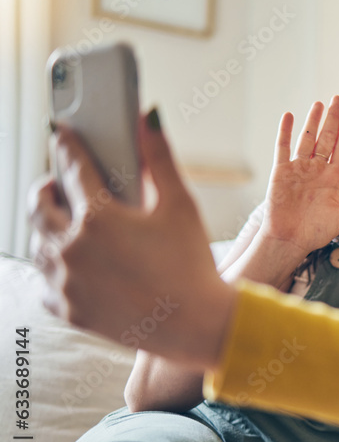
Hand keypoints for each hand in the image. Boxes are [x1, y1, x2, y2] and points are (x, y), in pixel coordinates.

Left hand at [28, 111, 232, 368]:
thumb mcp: (181, 206)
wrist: (196, 324)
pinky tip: (72, 265)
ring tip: (66, 224)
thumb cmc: (192, 264)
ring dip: (47, 228)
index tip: (61, 132)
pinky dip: (53, 270)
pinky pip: (45, 284)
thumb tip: (147, 118)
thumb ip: (159, 158)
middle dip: (46, 186)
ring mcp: (67, 282)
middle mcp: (73, 248)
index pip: (72, 167)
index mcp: (99, 217)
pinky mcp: (70, 309)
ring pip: (38, 244)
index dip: (66, 144)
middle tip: (58, 182)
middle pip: (39, 205)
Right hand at [259, 96, 338, 254]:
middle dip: (332, 119)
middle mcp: (316, 170)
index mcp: (332, 178)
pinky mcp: (280, 172)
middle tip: (337, 98)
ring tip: (319, 103)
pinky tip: (289, 115)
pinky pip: (283, 148)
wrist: (289, 241)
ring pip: (307, 139)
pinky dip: (285, 132)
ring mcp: (298, 169)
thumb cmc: (315, 233)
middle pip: (326, 138)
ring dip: (313, 121)